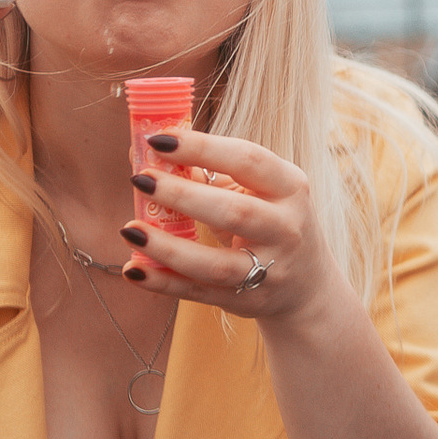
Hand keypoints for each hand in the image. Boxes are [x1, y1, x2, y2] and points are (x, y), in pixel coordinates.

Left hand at [115, 128, 343, 324]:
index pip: (247, 160)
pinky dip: (164, 282)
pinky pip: (200, 292)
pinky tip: (134, 269)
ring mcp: (270, 269)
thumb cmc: (269, 221)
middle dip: (182, 195)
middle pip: (234, 212)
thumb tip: (144, 151)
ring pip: (216, 263)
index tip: (158, 139)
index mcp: (289, 187)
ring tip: (130, 230)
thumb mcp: (257, 191)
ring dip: (169, 247)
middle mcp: (286, 228)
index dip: (201, 148)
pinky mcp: (248, 299)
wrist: (307, 283)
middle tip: (139, 180)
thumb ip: (207, 174)